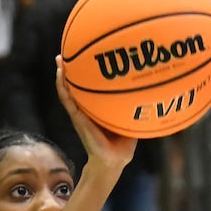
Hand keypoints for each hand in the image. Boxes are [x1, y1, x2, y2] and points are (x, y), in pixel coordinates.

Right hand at [54, 55, 135, 169]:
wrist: (114, 160)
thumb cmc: (123, 142)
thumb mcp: (129, 117)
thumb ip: (134, 103)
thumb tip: (150, 88)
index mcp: (96, 108)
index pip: (89, 86)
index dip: (86, 71)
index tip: (85, 55)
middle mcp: (86, 108)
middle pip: (75, 85)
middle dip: (70, 67)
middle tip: (66, 50)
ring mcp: (80, 113)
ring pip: (67, 91)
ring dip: (62, 75)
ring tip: (60, 59)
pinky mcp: (78, 119)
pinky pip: (68, 101)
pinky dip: (63, 88)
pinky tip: (61, 75)